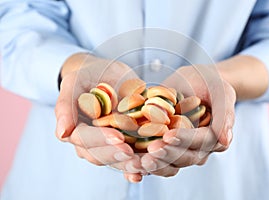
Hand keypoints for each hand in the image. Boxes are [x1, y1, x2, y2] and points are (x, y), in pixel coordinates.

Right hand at [54, 53, 143, 180]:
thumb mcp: (74, 82)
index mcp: (75, 128)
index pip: (84, 139)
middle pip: (99, 155)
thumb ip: (65, 104)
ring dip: (127, 165)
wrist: (109, 73)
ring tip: (142, 163)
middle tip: (131, 153)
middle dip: (115, 155)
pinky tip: (146, 169)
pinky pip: (129, 157)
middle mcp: (90, 141)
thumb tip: (62, 132)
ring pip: (115, 160)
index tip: (117, 137)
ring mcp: (108, 144)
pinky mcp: (125, 143)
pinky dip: (137, 166)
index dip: (100, 140)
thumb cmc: (89, 76)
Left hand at [139, 65, 235, 176]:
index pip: (200, 142)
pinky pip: (155, 161)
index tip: (169, 136)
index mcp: (213, 137)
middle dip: (167, 155)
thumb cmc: (209, 83)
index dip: (185, 140)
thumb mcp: (221, 91)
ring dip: (154, 164)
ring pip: (169, 164)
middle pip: (184, 158)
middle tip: (150, 151)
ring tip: (138, 161)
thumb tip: (225, 140)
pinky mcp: (165, 147)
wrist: (193, 81)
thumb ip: (225, 114)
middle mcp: (198, 148)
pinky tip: (130, 166)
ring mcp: (180, 149)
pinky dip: (143, 166)